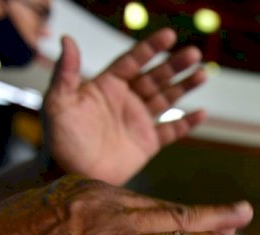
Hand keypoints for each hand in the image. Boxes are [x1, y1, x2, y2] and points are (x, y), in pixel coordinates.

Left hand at [44, 29, 206, 185]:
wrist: (70, 175)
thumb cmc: (59, 139)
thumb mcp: (58, 102)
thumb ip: (65, 72)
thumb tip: (67, 39)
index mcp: (106, 86)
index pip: (132, 61)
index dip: (150, 48)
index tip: (169, 35)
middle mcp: (125, 100)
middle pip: (155, 76)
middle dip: (174, 65)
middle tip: (193, 53)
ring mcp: (138, 121)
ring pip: (167, 98)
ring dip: (184, 86)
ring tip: (202, 73)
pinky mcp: (147, 143)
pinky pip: (171, 130)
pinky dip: (186, 123)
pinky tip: (201, 113)